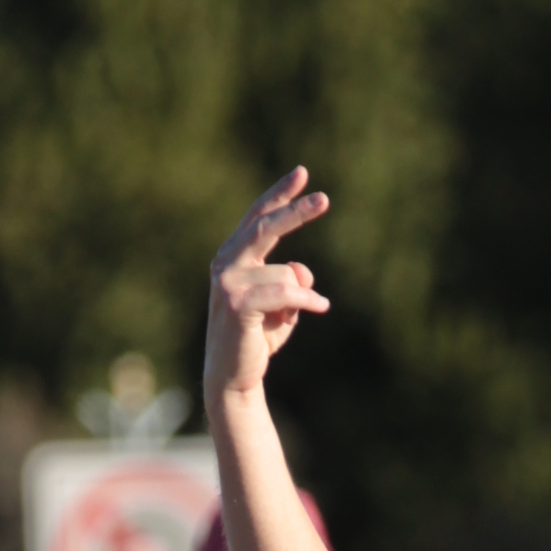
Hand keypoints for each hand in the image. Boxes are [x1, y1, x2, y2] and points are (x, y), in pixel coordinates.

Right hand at [205, 166, 332, 408]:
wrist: (234, 377)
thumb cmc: (256, 339)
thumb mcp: (281, 306)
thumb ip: (291, 283)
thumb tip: (302, 271)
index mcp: (233, 257)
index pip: (258, 218)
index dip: (280, 196)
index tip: (302, 173)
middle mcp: (225, 263)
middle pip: (266, 227)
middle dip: (296, 212)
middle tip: (325, 199)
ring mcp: (228, 282)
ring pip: (285, 273)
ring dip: (300, 297)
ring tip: (294, 317)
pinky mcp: (237, 303)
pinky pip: (285, 293)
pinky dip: (306, 301)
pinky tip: (321, 308)